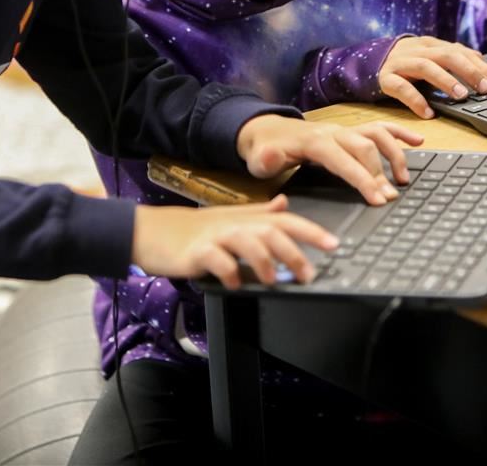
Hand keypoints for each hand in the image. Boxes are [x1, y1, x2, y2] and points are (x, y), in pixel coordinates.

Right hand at [131, 196, 337, 288]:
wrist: (153, 232)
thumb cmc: (194, 229)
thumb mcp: (231, 217)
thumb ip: (260, 212)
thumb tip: (285, 204)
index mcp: (246, 219)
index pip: (285, 221)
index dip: (311, 231)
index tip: (333, 245)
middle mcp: (235, 225)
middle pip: (271, 232)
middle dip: (294, 252)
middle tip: (309, 273)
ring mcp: (216, 238)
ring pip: (247, 242)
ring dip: (264, 261)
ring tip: (274, 279)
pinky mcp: (197, 252)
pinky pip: (217, 260)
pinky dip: (229, 272)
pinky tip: (236, 283)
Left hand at [236, 115, 423, 205]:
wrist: (266, 131)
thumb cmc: (265, 150)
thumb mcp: (259, 158)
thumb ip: (268, 159)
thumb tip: (275, 155)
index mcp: (315, 141)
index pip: (344, 161)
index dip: (362, 179)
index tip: (378, 199)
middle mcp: (334, 132)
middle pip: (364, 149)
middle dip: (380, 174)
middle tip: (391, 197)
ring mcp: (344, 130)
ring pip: (377, 135)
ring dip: (394, 155)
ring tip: (404, 179)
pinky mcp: (350, 131)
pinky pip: (379, 127)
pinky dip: (400, 132)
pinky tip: (418, 141)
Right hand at [377, 36, 486, 118]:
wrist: (363, 63)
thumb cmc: (402, 63)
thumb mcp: (427, 55)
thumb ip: (450, 55)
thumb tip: (479, 57)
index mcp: (429, 44)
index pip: (459, 51)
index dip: (480, 65)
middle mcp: (416, 50)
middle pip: (446, 55)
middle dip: (468, 71)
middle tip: (485, 88)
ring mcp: (400, 63)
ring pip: (426, 67)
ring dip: (446, 81)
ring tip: (461, 95)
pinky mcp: (384, 78)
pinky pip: (401, 88)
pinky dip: (416, 100)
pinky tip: (428, 113)